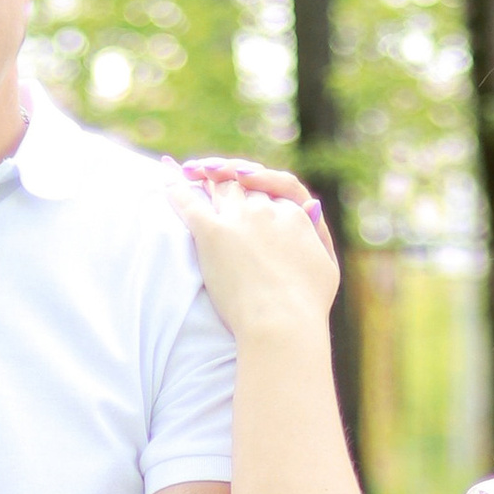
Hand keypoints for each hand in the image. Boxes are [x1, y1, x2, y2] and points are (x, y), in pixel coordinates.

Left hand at [167, 161, 340, 338]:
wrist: (282, 324)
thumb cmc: (308, 306)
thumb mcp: (327, 266)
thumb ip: (318, 235)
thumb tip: (311, 206)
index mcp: (294, 214)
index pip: (273, 189)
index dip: (258, 184)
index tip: (245, 182)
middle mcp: (265, 210)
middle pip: (243, 184)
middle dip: (228, 174)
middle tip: (208, 170)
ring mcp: (238, 219)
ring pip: (217, 186)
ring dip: (203, 174)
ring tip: (190, 169)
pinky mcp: (212, 233)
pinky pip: (188, 201)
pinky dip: (175, 183)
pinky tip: (166, 171)